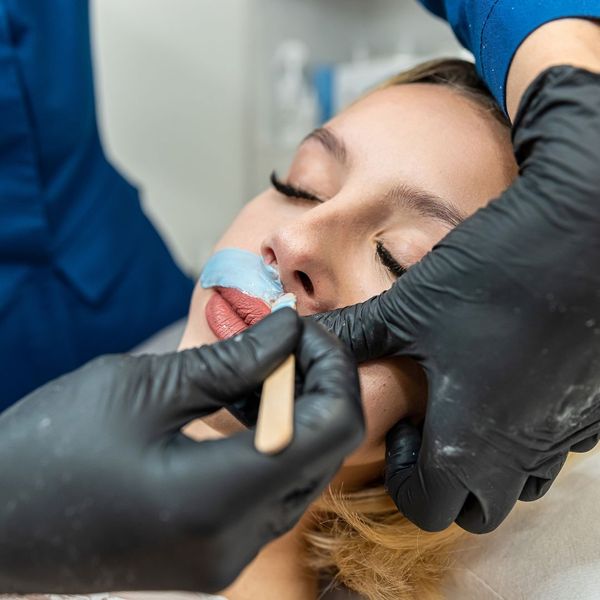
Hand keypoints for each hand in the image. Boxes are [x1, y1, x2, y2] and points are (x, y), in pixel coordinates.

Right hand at [0, 310, 363, 593]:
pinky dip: (272, 442)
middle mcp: (235, 543)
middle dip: (317, 386)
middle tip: (282, 341)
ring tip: (255, 371)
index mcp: (218, 499)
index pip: (332, 430)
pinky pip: (273, 492)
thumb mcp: (144, 387)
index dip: (333, 369)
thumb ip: (233, 360)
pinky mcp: (214, 553)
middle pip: (325, 452)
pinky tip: (240, 408)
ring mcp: (226, 557)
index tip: (304, 330)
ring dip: (295, 413)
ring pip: (304, 472)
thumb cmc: (49, 447)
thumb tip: (289, 328)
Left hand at [316, 29, 599, 531]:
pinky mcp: (594, 411)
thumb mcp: (408, 306)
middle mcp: (525, 452)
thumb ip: (354, 335)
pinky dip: (527, 430)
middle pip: (478, 507)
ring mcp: (565, 434)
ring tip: (469, 401)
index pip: (431, 507)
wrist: (580, 234)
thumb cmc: (491, 276)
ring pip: (521, 480)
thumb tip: (306, 339)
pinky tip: (513, 379)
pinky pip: (555, 445)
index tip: (402, 432)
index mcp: (472, 441)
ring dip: (487, 458)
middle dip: (446, 481)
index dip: (405, 479)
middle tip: (431, 424)